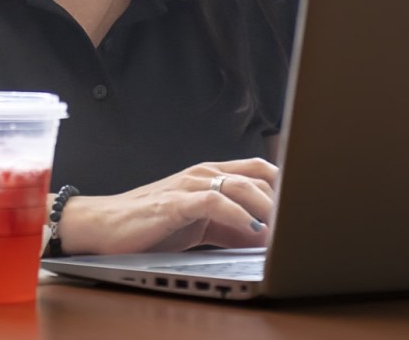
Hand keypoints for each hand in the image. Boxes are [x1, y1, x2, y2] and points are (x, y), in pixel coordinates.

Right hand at [58, 158, 277, 254]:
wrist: (105, 226)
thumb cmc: (151, 224)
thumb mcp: (199, 225)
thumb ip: (229, 226)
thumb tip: (264, 239)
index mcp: (210, 175)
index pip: (258, 169)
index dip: (284, 185)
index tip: (303, 204)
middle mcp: (203, 174)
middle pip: (256, 175)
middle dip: (282, 197)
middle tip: (298, 219)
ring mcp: (189, 186)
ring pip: (239, 185)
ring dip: (266, 206)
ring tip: (284, 227)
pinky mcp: (175, 203)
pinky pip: (213, 202)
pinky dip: (237, 215)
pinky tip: (252, 230)